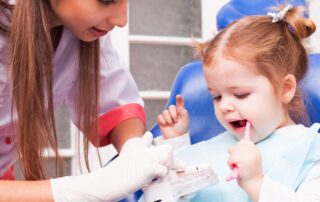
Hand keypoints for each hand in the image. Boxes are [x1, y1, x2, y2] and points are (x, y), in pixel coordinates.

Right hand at [50, 132, 172, 201]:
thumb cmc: (115, 174)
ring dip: (168, 167)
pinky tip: (154, 180)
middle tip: (164, 169)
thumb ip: (137, 153)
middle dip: (170, 159)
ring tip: (160, 175)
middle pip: (167, 147)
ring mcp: (144, 158)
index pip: (151, 138)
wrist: (105, 183)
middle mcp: (142, 149)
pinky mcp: (146, 169)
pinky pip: (163, 169)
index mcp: (136, 146)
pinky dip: (162, 176)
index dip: (159, 149)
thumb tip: (145, 145)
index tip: (158, 159)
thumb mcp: (126, 159)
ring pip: (168, 156)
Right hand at [158, 95, 188, 138]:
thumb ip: (184, 112)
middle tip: (176, 121)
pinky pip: (160, 117)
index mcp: (180, 110)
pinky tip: (166, 125)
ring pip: (165, 112)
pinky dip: (163, 122)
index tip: (178, 96)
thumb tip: (180, 106)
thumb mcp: (185, 120)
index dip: (178, 99)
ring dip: (169, 120)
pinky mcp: (161, 119)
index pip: (179, 103)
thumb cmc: (182, 128)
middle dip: (173, 114)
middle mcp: (173, 111)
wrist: (175, 136)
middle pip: (171, 107)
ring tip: (172, 124)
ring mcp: (167, 115)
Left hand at [227, 140, 262, 197]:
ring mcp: (250, 156)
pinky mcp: (245, 161)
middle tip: (236, 163)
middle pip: (238, 145)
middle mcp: (254, 152)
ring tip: (235, 167)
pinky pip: (232, 158)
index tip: (238, 155)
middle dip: (234, 154)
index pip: (245, 142)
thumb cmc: (248, 174)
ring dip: (231, 160)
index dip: (239, 147)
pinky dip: (230, 163)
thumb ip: (239, 153)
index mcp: (256, 151)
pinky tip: (234, 168)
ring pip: (233, 152)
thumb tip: (229, 148)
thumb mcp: (245, 161)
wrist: (254, 185)